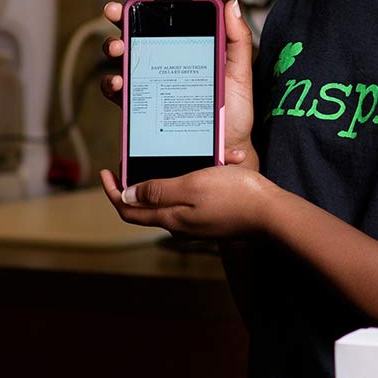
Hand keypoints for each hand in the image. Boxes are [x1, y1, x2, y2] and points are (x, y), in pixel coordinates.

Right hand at [99, 0, 255, 165]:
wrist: (225, 152)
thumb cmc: (235, 114)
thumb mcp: (240, 75)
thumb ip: (237, 40)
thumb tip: (230, 3)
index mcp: (192, 48)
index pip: (177, 16)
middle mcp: (168, 61)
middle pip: (140, 32)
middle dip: (123, 18)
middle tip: (117, 13)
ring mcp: (152, 82)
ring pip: (125, 58)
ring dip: (113, 48)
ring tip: (118, 50)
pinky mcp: (142, 106)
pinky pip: (121, 92)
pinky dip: (114, 84)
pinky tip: (119, 84)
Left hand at [99, 163, 270, 238]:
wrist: (271, 213)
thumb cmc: (233, 196)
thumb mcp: (190, 186)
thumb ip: (157, 192)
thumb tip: (127, 195)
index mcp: (169, 218)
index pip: (128, 209)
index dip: (113, 191)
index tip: (106, 172)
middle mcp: (179, 223)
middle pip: (145, 206)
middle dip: (136, 183)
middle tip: (130, 162)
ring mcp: (196, 222)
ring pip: (171, 198)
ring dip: (170, 176)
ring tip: (177, 154)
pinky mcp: (212, 216)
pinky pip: (193, 196)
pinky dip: (195, 177)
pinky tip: (212, 162)